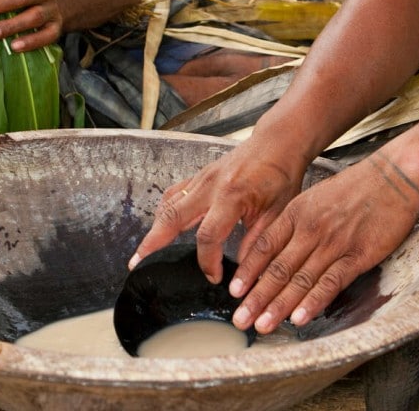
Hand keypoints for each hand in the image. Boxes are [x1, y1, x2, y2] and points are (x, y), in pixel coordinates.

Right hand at [130, 140, 303, 285]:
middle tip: (137, 263)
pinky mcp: (200, 175)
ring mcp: (201, 178)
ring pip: (168, 204)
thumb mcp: (278, 212)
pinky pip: (174, 193)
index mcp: (231, 196)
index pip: (208, 236)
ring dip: (153, 228)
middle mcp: (210, 186)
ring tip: (143, 251)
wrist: (277, 142)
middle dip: (153, 242)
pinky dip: (163, 210)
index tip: (214, 277)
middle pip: (172, 217)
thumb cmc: (281, 175)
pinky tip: (161, 225)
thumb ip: (259, 242)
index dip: (207, 261)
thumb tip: (244, 272)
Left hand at [228, 153, 418, 333]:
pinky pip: (330, 282)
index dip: (248, 272)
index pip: (264, 247)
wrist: (394, 177)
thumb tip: (275, 250)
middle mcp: (310, 229)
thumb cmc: (354, 188)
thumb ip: (295, 224)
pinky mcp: (358, 255)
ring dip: (279, 306)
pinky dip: (313, 302)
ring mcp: (333, 243)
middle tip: (240, 320)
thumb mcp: (314, 198)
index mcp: (296, 213)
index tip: (234, 292)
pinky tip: (300, 318)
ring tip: (262, 326)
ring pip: (300, 279)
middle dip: (256, 298)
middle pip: (277, 268)